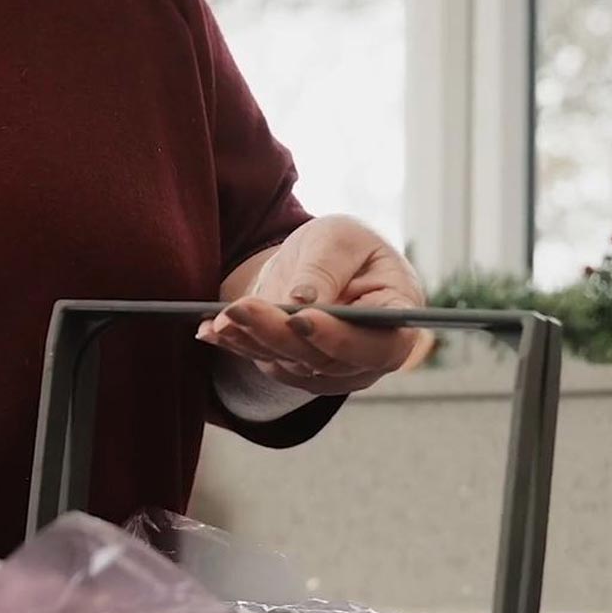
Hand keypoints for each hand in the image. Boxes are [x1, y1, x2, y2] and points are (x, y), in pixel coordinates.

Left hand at [200, 215, 425, 395]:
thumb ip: (325, 267)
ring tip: (222, 318)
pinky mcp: (300, 374)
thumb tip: (300, 301)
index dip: (340, 338)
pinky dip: (240, 346)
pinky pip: (268, 363)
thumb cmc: (342, 247)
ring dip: (252, 342)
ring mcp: (334, 372)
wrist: (319, 265)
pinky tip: (213, 328)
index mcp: (398, 318)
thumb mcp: (339, 238)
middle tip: (241, 310)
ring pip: (290, 366)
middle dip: (278, 334)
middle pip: (325, 360)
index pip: (378, 344)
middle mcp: (370, 356)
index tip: (302, 320)